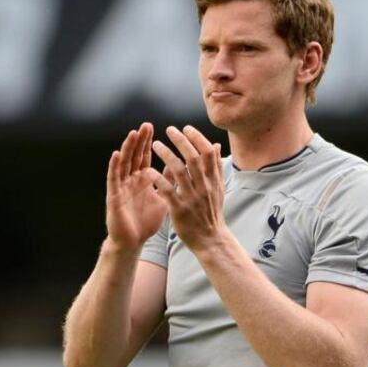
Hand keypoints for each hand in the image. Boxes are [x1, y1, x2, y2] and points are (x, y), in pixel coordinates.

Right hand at [105, 122, 167, 250]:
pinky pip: (114, 178)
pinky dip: (114, 166)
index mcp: (142, 179)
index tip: (155, 127)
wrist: (134, 241)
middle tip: (146, 125)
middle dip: (140, 140)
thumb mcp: (163, 197)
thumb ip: (169, 181)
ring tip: (133, 134)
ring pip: (124, 163)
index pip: (145, 156)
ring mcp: (121, 186)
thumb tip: (180, 165)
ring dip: (128, 148)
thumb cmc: (147, 220)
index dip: (149, 142)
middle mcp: (131, 180)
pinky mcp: (114, 196)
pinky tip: (117, 154)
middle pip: (134, 156)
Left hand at [150, 125, 226, 249]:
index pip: (207, 153)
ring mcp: (192, 198)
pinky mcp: (180, 209)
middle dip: (181, 141)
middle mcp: (204, 186)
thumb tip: (216, 145)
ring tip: (155, 144)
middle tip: (169, 129)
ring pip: (179, 171)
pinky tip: (149, 170)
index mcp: (213, 180)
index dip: (196, 138)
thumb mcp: (219, 188)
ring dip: (166, 155)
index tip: (186, 128)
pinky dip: (158, 179)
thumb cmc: (212, 212)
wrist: (210, 238)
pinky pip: (167, 191)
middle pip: (193, 158)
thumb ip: (216, 166)